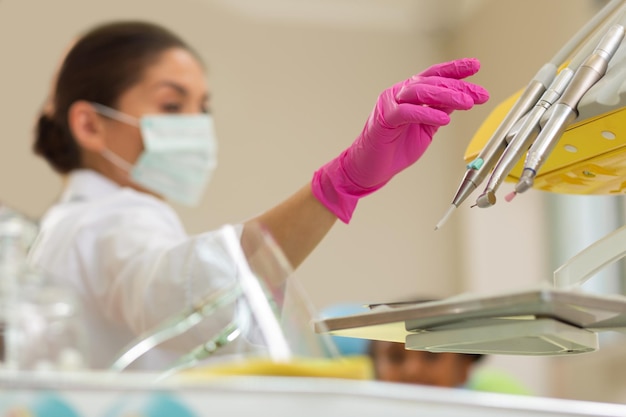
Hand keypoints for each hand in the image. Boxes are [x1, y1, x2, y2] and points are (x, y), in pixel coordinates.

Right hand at [312, 58, 488, 222]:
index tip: (476, 65)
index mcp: (410, 94)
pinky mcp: (384, 118)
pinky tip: (443, 119)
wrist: (371, 168)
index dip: (455, 69)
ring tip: (467, 103)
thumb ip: (439, 111)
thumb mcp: (426, 128)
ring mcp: (390, 103)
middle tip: (480, 94)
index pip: (435, 75)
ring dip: (447, 96)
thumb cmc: (395, 149)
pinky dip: (427, 113)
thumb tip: (461, 97)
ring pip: (420, 92)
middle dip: (459, 86)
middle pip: (432, 82)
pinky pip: (407, 112)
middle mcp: (399, 93)